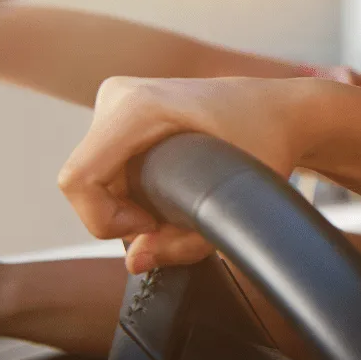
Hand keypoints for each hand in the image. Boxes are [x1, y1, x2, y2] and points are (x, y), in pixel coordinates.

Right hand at [57, 77, 333, 272]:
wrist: (281, 109)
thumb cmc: (267, 144)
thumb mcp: (235, 199)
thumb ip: (185, 241)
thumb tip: (134, 262)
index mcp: (137, 107)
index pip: (79, 180)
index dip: (106, 220)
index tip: (154, 225)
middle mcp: (117, 97)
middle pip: (88, 185)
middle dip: (124, 217)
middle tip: (177, 219)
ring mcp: (115, 102)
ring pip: (96, 180)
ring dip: (130, 205)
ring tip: (181, 201)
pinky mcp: (120, 114)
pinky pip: (106, 169)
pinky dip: (132, 191)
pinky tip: (171, 187)